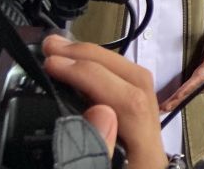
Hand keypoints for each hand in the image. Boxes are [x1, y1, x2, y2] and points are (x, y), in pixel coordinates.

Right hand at [42, 34, 167, 168]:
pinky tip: (76, 76)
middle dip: (94, 58)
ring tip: (60, 52)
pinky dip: (100, 80)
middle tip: (52, 46)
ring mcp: (145, 140)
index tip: (53, 65)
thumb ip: (96, 152)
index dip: (92, 77)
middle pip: (137, 84)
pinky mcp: (133, 140)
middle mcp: (151, 144)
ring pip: (134, 86)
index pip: (130, 103)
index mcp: (145, 158)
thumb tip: (98, 110)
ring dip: (96, 63)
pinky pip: (124, 97)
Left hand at [159, 21, 203, 112]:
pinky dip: (175, 99)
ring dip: (174, 102)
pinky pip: (185, 93)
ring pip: (187, 95)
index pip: (198, 79)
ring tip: (160, 109)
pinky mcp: (196, 84)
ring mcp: (201, 83)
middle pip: (190, 91)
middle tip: (162, 108)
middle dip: (176, 100)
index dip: (187, 88)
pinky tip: (164, 104)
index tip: (177, 96)